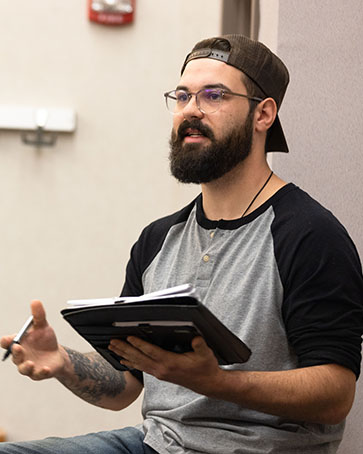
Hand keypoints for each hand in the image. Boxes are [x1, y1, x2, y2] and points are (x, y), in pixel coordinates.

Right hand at [1, 300, 65, 379]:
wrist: (57, 354)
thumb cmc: (45, 340)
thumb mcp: (43, 326)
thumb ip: (38, 315)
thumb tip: (35, 301)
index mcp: (19, 343)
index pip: (8, 343)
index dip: (6, 341)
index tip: (7, 339)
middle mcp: (21, 356)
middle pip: (15, 356)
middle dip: (16, 352)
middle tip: (19, 347)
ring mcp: (29, 366)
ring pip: (23, 369)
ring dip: (26, 366)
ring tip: (31, 363)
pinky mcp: (38, 373)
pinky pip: (38, 375)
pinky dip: (41, 372)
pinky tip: (46, 368)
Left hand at [108, 336, 223, 395]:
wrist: (208, 383)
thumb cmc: (205, 367)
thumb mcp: (205, 354)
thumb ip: (200, 345)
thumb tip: (196, 337)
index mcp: (170, 363)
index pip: (151, 352)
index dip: (139, 344)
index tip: (129, 337)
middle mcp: (161, 369)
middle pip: (139, 358)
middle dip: (124, 349)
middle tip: (112, 341)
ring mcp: (159, 373)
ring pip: (138, 363)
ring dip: (124, 355)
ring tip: (112, 348)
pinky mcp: (159, 374)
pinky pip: (141, 368)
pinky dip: (131, 363)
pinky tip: (123, 360)